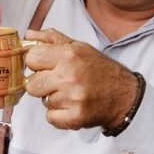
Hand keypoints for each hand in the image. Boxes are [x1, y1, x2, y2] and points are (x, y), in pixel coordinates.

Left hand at [23, 28, 138, 129]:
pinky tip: (71, 106)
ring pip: (43, 101)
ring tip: (69, 93)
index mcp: (68, 55)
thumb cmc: (99, 70)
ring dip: (53, 99)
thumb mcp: (78, 47)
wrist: (124, 95)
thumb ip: (52, 39)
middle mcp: (69, 75)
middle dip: (41, 84)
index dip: (36, 63)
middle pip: (32, 84)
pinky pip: (51, 118)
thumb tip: (28, 35)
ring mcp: (72, 98)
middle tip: (57, 82)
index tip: (44, 66)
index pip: (31, 58)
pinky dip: (59, 115)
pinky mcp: (76, 117)